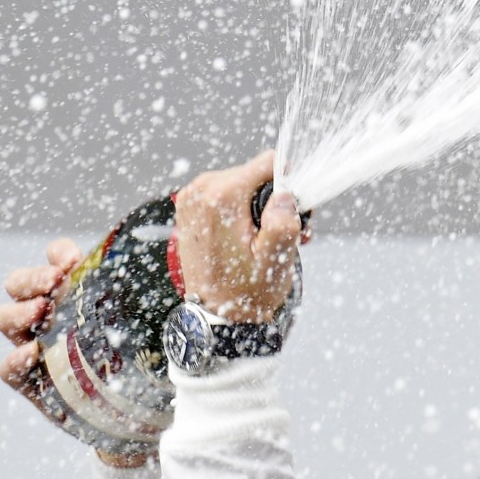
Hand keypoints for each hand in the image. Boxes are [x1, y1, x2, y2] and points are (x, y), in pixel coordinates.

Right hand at [0, 238, 154, 468]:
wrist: (150, 417)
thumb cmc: (156, 359)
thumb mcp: (161, 324)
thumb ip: (163, 297)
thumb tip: (196, 268)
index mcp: (81, 292)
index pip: (56, 259)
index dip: (58, 254)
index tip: (74, 259)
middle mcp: (54, 315)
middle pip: (20, 284)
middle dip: (31, 279)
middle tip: (54, 283)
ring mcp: (40, 347)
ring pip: (6, 319)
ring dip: (18, 312)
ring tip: (41, 313)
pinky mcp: (35, 383)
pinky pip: (9, 369)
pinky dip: (14, 359)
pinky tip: (32, 355)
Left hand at [173, 151, 303, 323]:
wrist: (216, 315)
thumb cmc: (247, 292)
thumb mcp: (275, 260)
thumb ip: (283, 222)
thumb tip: (284, 193)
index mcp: (221, 197)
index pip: (268, 163)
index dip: (287, 187)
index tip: (290, 215)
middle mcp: (201, 190)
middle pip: (255, 173)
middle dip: (272, 200)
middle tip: (280, 236)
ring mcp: (191, 197)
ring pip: (242, 183)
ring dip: (257, 207)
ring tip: (262, 241)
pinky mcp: (189, 206)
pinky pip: (225, 194)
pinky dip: (239, 211)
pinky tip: (245, 238)